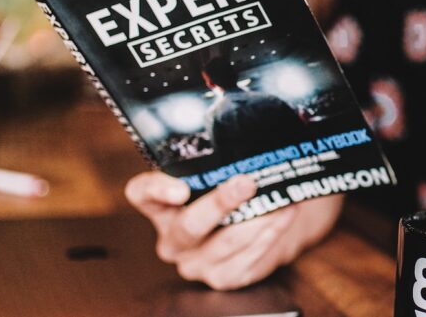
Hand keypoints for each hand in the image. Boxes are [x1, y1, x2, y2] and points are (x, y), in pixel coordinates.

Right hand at [125, 171, 339, 289]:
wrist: (256, 227)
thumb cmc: (230, 194)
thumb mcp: (216, 178)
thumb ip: (220, 165)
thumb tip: (250, 147)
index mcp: (160, 206)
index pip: (142, 194)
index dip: (157, 190)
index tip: (181, 188)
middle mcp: (172, 239)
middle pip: (189, 226)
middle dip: (220, 204)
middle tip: (246, 183)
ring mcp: (196, 263)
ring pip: (226, 242)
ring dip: (257, 218)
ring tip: (278, 197)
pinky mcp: (223, 278)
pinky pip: (247, 258)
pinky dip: (270, 233)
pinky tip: (284, 215)